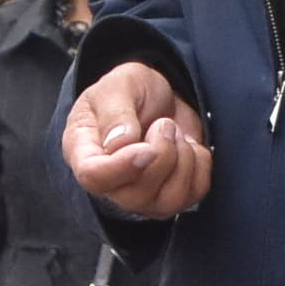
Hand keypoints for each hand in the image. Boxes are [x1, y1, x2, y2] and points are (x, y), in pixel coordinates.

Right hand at [63, 63, 210, 217]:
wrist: (163, 97)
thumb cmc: (132, 91)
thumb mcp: (120, 85)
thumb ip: (115, 113)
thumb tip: (119, 144)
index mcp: (84, 152)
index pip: (93, 177)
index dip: (122, 167)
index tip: (146, 147)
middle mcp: (111, 182)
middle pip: (136, 196)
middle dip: (162, 155)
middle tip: (164, 124)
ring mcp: (144, 195)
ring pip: (170, 200)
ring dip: (184, 159)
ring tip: (173, 132)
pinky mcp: (174, 195)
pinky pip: (196, 192)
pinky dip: (200, 163)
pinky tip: (186, 145)